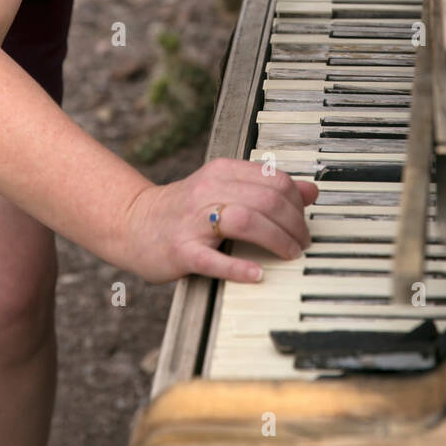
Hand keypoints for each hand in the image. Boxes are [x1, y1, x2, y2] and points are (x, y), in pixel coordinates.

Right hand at [121, 158, 318, 283]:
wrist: (133, 224)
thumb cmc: (185, 209)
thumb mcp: (226, 188)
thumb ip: (267, 187)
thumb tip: (312, 191)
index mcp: (222, 171)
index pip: (275, 180)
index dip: (298, 203)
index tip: (303, 222)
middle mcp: (208, 190)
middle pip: (266, 200)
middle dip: (294, 224)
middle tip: (302, 244)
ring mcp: (193, 221)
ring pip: (247, 221)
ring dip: (277, 240)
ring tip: (288, 254)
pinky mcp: (181, 251)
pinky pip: (213, 259)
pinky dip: (239, 268)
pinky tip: (257, 274)